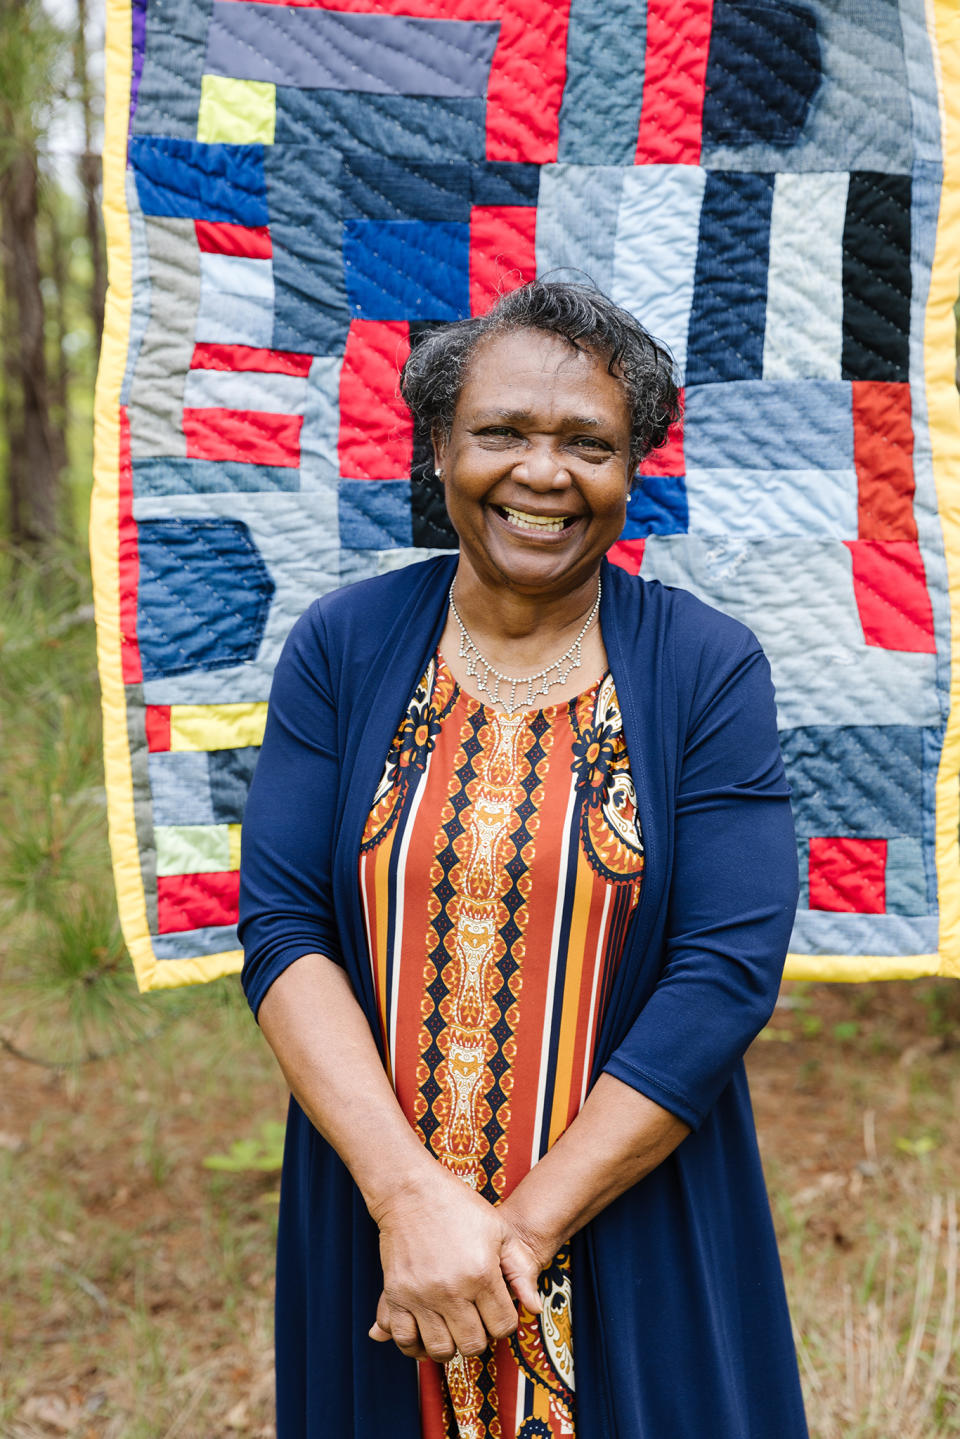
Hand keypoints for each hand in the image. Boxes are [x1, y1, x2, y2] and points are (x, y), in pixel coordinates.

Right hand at [368, 1168, 541, 1362]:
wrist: (411, 1191)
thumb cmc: (458, 1206)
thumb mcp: (500, 1231)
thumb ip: (520, 1271)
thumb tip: (534, 1308)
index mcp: (481, 1274)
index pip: (503, 1326)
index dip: (504, 1323)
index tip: (496, 1311)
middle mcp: (451, 1290)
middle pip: (473, 1345)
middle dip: (480, 1336)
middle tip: (475, 1320)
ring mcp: (421, 1296)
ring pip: (441, 1350)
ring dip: (451, 1345)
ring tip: (452, 1328)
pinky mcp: (396, 1295)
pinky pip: (405, 1340)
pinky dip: (416, 1346)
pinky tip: (425, 1334)